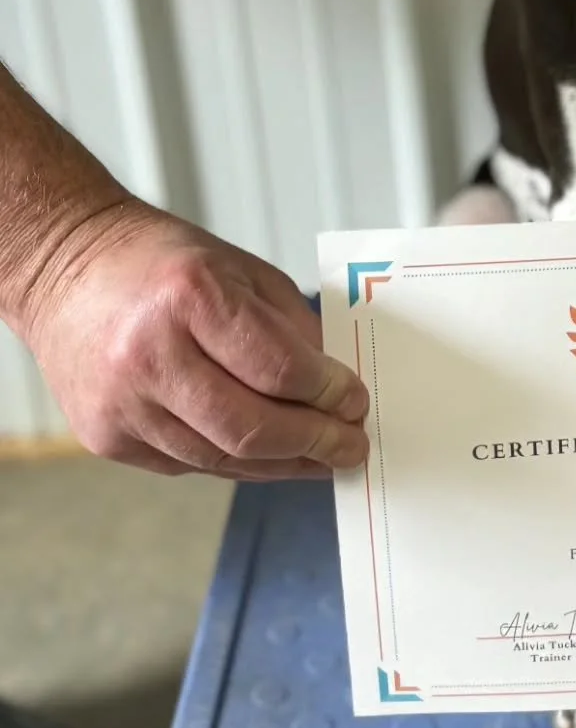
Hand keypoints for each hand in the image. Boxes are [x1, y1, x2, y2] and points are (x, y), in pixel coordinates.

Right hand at [20, 199, 368, 479]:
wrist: (66, 269)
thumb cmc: (161, 262)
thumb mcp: (243, 271)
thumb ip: (292, 327)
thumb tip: (337, 383)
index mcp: (192, 297)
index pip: (279, 369)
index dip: (329, 393)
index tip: (357, 402)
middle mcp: (150, 354)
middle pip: (251, 427)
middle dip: (315, 443)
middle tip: (351, 445)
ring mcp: (121, 404)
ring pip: (221, 457)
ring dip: (282, 464)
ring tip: (321, 457)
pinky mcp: (106, 437)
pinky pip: (189, 465)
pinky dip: (238, 464)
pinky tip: (270, 456)